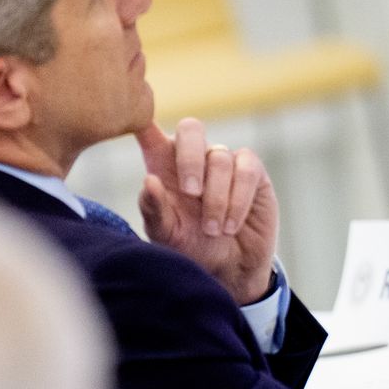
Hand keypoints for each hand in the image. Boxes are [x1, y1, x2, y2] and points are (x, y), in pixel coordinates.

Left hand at [136, 118, 278, 304]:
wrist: (229, 269)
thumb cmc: (191, 247)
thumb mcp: (166, 234)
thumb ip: (154, 210)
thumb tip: (149, 180)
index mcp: (163, 165)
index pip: (149, 133)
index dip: (143, 120)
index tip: (138, 121)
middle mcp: (193, 157)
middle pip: (191, 128)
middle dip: (189, 158)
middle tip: (190, 193)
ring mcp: (223, 161)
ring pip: (219, 158)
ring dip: (216, 198)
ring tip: (212, 229)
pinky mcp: (251, 171)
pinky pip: (246, 170)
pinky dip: (238, 199)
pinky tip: (230, 225)